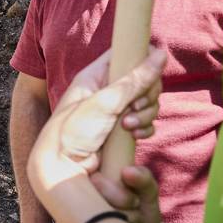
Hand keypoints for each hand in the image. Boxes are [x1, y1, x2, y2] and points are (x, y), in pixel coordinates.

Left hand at [26, 47, 165, 222]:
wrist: (61, 169)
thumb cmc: (73, 131)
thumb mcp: (105, 102)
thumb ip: (135, 79)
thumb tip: (161, 53)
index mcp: (95, 75)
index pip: (127, 54)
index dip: (143, 62)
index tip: (148, 76)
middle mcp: (106, 89)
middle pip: (144, 80)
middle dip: (147, 95)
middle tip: (134, 108)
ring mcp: (115, 110)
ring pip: (147, 103)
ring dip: (145, 114)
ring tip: (128, 126)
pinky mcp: (121, 130)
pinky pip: (144, 122)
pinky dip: (144, 128)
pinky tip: (134, 135)